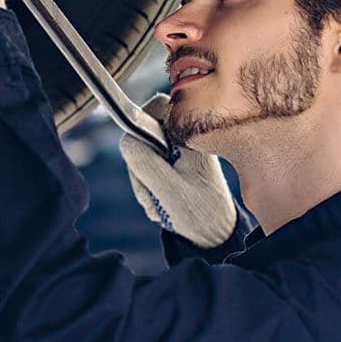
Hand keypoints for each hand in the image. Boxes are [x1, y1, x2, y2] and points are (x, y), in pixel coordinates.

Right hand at [119, 94, 237, 247]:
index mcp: (190, 135)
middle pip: (144, 132)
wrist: (214, 235)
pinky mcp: (176, 162)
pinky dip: (149, 184)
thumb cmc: (199, 212)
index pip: (155, 107)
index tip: (142, 158)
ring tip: (159, 202)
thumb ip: (143, 160)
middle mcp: (186, 137)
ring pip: (143, 151)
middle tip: (152, 192)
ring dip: (143, 179)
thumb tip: (126, 139)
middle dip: (140, 165)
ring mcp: (180, 149)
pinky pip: (149, 165)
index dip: (140, 127)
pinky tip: (161, 201)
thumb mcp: (166, 187)